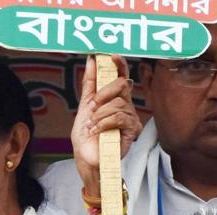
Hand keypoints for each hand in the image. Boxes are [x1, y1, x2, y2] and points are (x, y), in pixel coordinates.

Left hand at [72, 55, 141, 194]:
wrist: (85, 157)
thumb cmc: (85, 135)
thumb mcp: (84, 106)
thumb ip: (90, 84)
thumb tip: (92, 60)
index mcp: (115, 98)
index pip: (122, 76)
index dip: (118, 64)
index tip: (110, 56)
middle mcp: (126, 106)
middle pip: (122, 85)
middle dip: (103, 94)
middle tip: (92, 107)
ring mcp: (130, 118)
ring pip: (118, 103)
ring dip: (100, 114)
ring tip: (94, 125)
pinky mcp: (132, 130)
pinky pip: (120, 116)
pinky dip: (105, 123)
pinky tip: (99, 131)